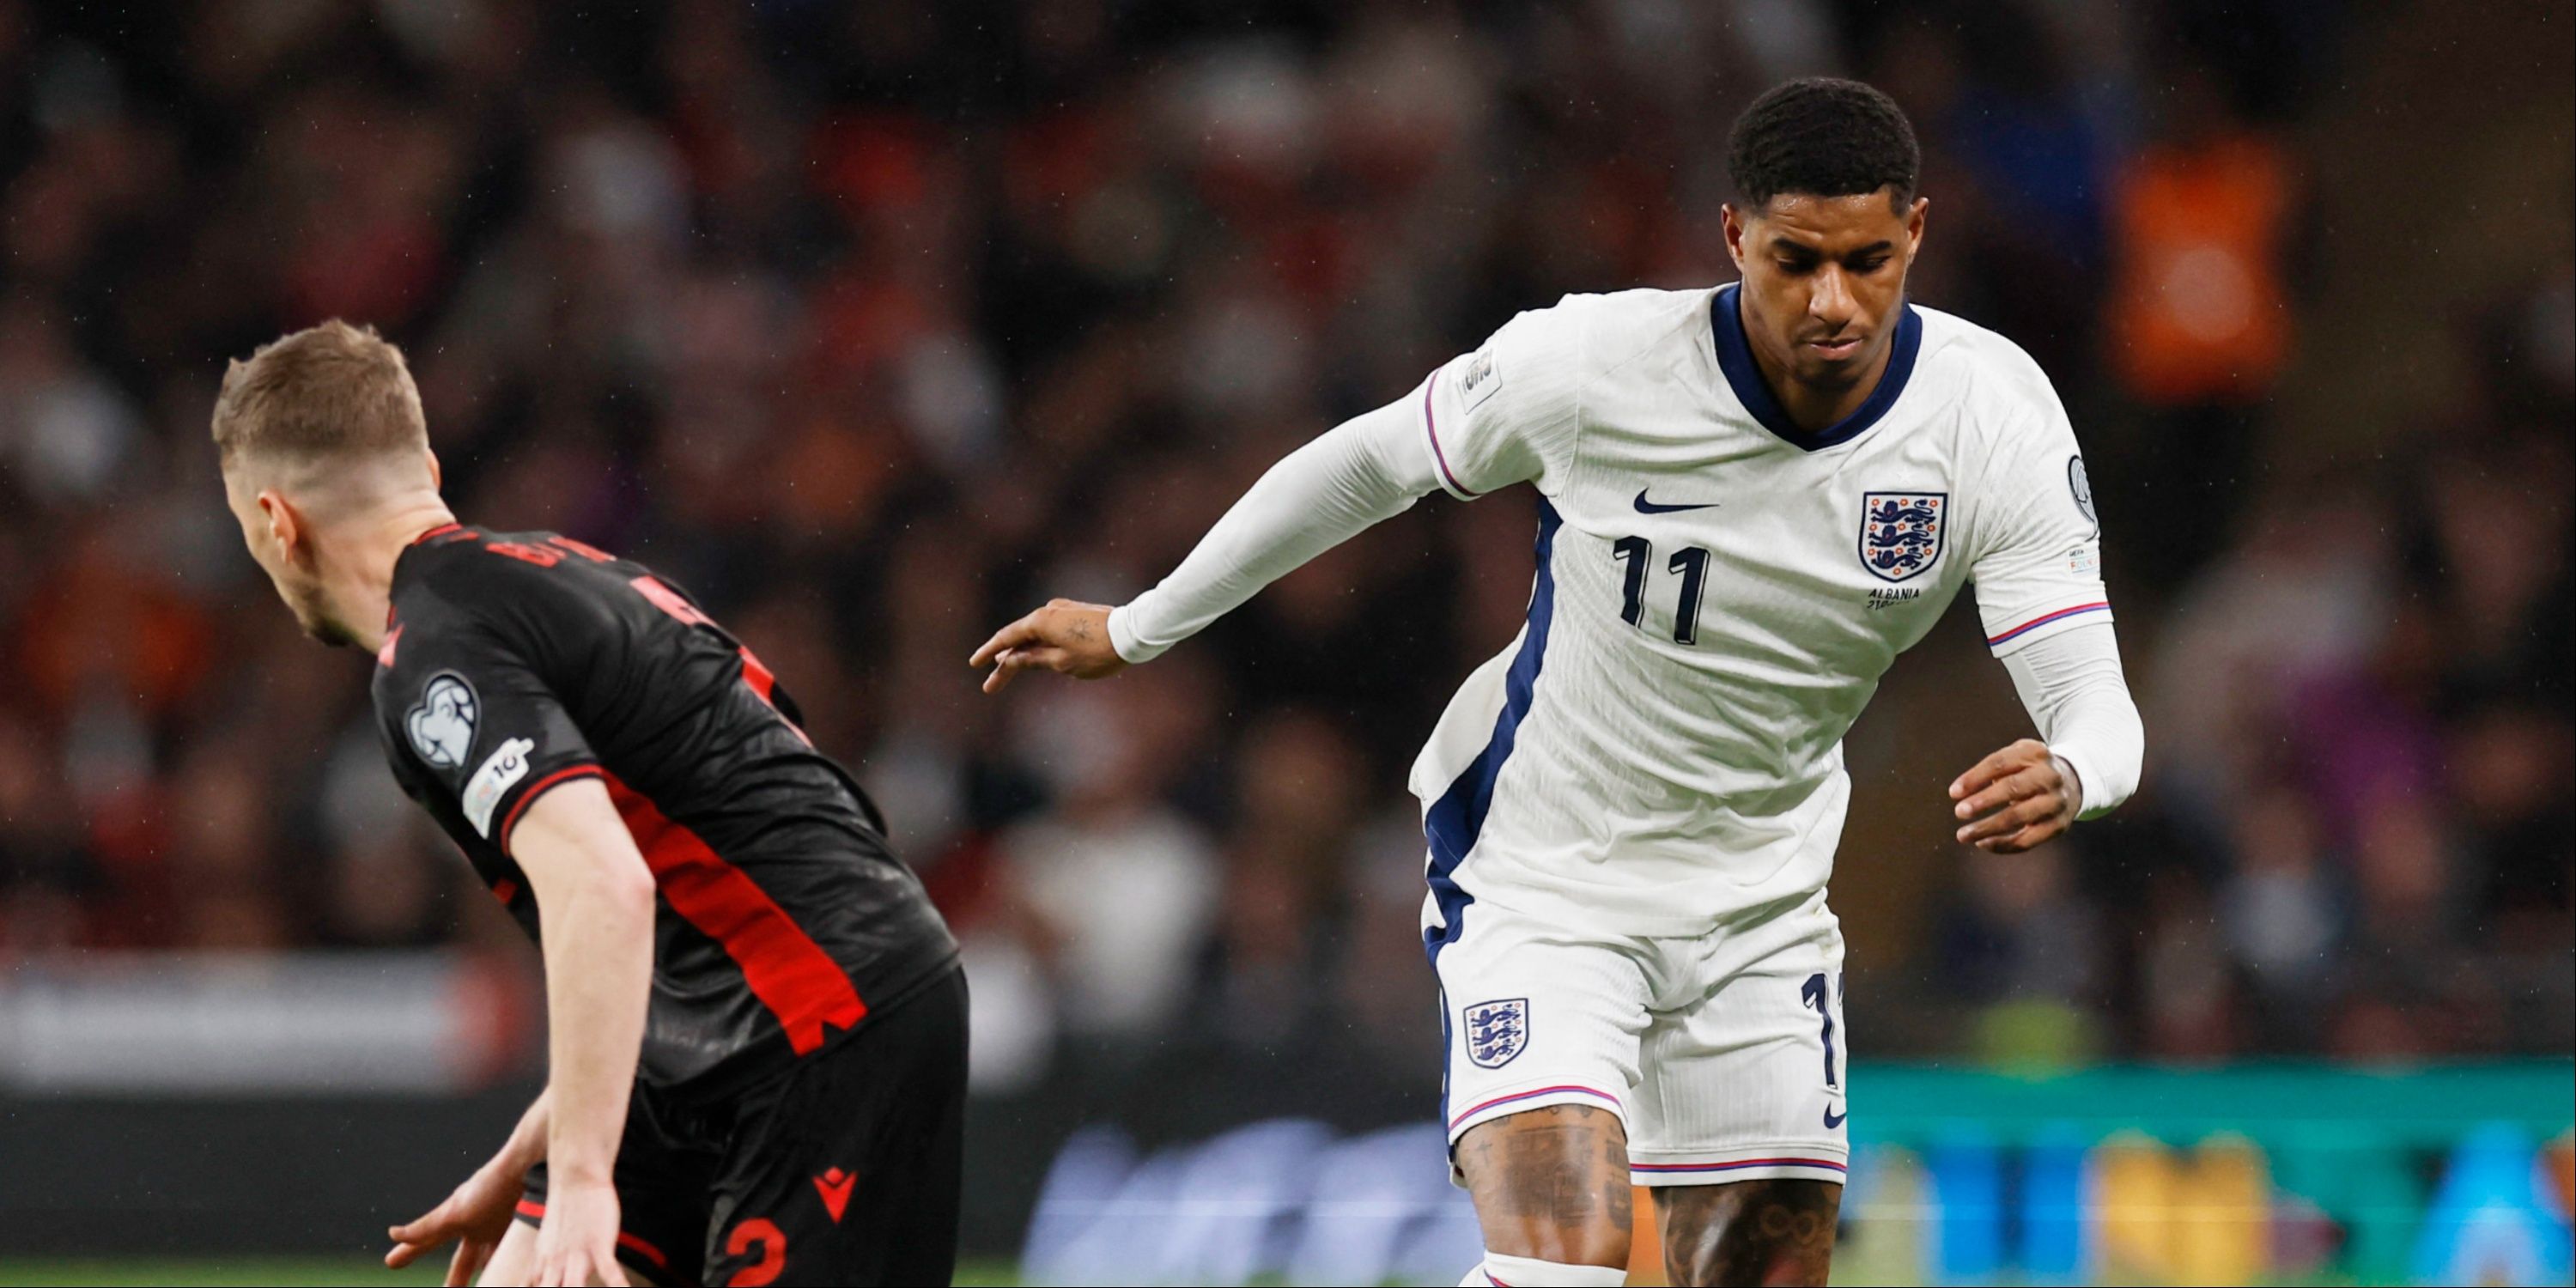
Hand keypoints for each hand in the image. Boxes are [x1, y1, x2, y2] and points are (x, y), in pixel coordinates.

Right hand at [386, 1161, 520, 1286]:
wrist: (533, 1165)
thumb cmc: (491, 1187)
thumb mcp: (456, 1213)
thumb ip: (427, 1228)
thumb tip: (392, 1233)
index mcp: (456, 1221)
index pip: (426, 1242)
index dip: (409, 1252)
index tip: (390, 1261)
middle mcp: (478, 1225)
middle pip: (463, 1259)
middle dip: (455, 1278)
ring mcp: (502, 1226)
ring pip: (490, 1258)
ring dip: (487, 1273)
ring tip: (488, 1282)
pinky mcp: (526, 1225)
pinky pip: (516, 1252)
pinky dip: (512, 1265)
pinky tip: (518, 1275)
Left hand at [530, 1176, 627, 1286]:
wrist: (576, 1177)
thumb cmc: (566, 1207)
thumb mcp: (547, 1238)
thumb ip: (546, 1259)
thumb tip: (545, 1272)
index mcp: (542, 1262)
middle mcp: (555, 1263)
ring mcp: (577, 1255)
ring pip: (572, 1287)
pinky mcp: (599, 1244)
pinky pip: (609, 1271)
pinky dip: (618, 1284)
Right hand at [970, 598, 1127, 692]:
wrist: (1133, 632)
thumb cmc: (1098, 651)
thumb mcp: (1062, 663)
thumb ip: (1033, 660)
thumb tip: (1011, 659)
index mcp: (1040, 621)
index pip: (1006, 638)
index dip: (989, 653)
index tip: (975, 665)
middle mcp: (1048, 611)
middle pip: (1019, 639)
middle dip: (1004, 662)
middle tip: (990, 686)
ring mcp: (1062, 611)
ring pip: (1034, 635)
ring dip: (1021, 654)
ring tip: (1007, 672)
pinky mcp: (1074, 614)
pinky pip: (1048, 631)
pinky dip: (1038, 645)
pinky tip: (1033, 656)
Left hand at [1948, 738, 2082, 852]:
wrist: (2073, 781)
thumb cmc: (2031, 769)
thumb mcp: (2017, 755)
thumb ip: (1993, 768)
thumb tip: (1961, 791)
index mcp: (2034, 753)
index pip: (2000, 763)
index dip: (1975, 778)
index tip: (1953, 792)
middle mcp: (2049, 776)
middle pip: (2013, 789)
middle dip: (1983, 801)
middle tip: (1959, 812)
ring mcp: (2055, 802)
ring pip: (2019, 817)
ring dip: (1988, 828)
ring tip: (1963, 834)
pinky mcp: (2057, 826)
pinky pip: (2028, 840)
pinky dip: (2003, 845)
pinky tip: (1983, 843)